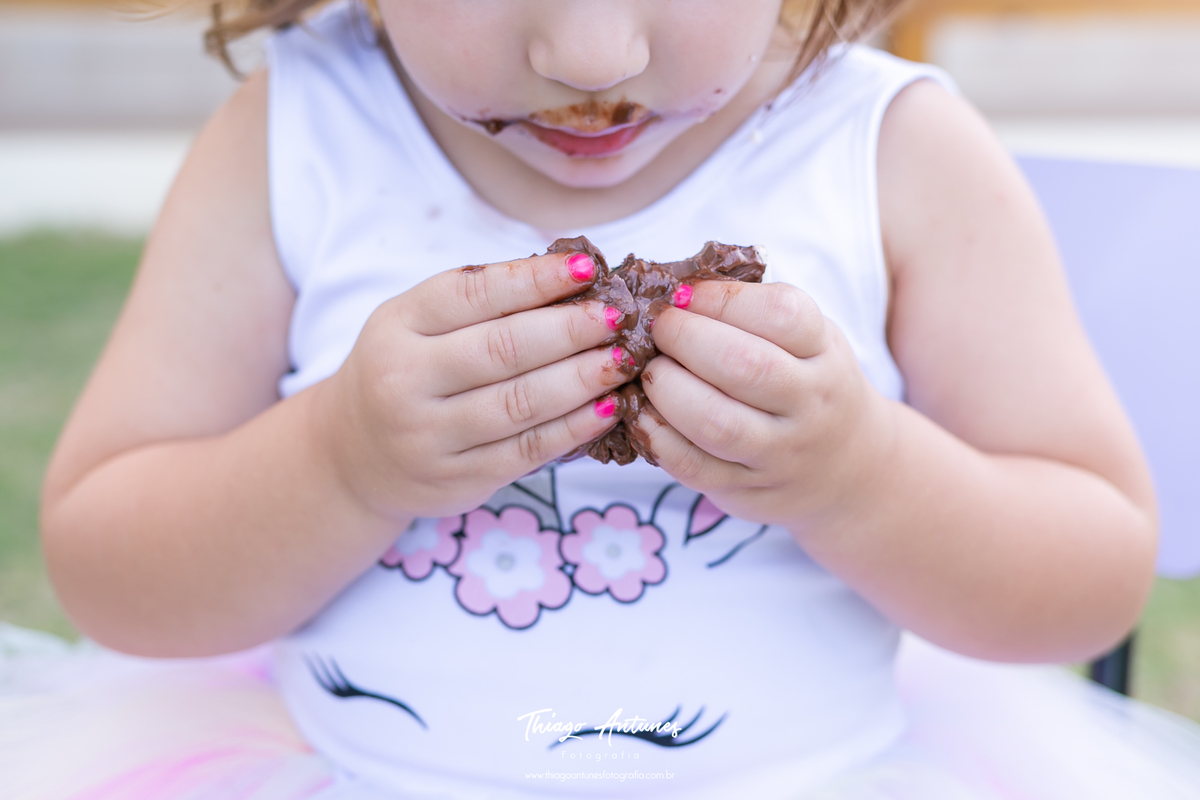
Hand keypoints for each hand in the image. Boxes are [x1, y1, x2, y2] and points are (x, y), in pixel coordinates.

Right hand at [316, 250, 626, 520]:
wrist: (355, 453)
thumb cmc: (405, 369)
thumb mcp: (417, 323)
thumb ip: (480, 300)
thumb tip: (573, 274)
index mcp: (398, 326)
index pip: (475, 293)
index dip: (536, 279)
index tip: (587, 267)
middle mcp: (406, 381)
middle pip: (503, 350)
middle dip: (571, 329)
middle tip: (618, 315)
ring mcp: (429, 437)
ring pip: (520, 403)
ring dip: (582, 379)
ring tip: (622, 359)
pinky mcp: (457, 480)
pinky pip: (527, 451)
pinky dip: (574, 428)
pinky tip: (607, 407)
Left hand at [634, 280, 893, 531]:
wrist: (850, 467)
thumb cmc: (809, 384)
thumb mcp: (808, 339)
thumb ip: (755, 312)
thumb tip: (674, 287)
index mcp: (825, 352)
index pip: (781, 315)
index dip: (721, 298)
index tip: (684, 293)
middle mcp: (810, 403)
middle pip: (745, 365)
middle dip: (686, 338)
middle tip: (659, 329)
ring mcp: (781, 453)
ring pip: (717, 422)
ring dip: (668, 390)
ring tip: (651, 371)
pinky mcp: (748, 489)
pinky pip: (694, 466)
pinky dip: (658, 437)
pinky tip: (643, 413)